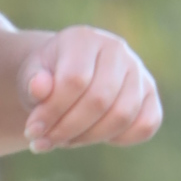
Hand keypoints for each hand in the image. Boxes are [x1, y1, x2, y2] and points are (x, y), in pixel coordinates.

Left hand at [22, 27, 161, 152]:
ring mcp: (138, 71)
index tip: (32, 130)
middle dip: (68, 129)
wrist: (66, 74)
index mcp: (84, 39)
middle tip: (45, 141)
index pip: (74, 80)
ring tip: (65, 140)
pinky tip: (93, 136)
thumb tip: (39, 87)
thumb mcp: (30, 76)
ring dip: (89, 138)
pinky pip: (146, 125)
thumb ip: (32, 83)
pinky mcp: (150, 95)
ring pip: (123, 116)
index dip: (52, 112)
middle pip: (99, 100)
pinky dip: (120, 140)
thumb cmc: (47, 77)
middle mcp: (116, 50)